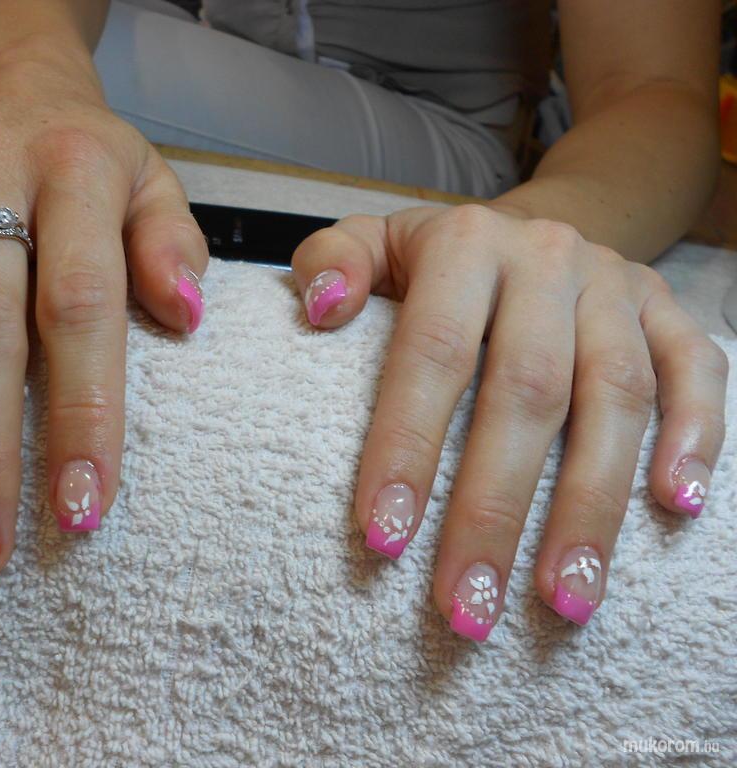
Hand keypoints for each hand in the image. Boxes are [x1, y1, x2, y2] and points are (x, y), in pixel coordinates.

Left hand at [292, 204, 726, 638]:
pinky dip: (697, 435)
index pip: (434, 351)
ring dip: (592, 506)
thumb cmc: (430, 263)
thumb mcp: (370, 244)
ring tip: (566, 601)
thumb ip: (330, 262)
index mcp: (465, 245)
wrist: (524, 230)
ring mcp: (615, 284)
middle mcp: (546, 259)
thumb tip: (322, 308)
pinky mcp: (667, 309)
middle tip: (466, 606)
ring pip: (617, 397)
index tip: (385, 539)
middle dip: (493, 510)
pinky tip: (676, 509)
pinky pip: (698, 369)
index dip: (409, 445)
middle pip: (527, 391)